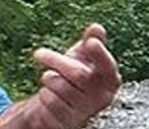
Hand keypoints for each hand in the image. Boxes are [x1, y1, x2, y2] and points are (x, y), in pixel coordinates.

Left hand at [0, 23, 119, 128]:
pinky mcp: (69, 122)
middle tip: (39, 53)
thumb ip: (92, 40)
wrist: (65, 104)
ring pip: (61, 88)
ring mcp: (85, 112)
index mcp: (109, 79)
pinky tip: (49, 94)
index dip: (100, 54)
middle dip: (56, 61)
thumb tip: (97, 28)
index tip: (90, 42)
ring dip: (49, 79)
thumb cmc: (78, 76)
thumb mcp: (84, 56)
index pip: (108, 66)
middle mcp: (101, 97)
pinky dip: (44, 95)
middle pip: (78, 74)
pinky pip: (51, 104)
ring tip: (51, 79)